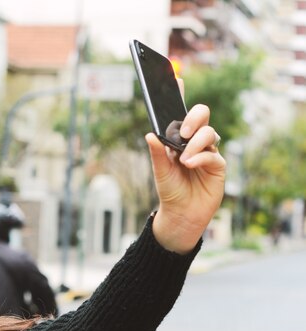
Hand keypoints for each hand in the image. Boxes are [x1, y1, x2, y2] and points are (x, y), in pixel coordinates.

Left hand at [147, 103, 225, 253]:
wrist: (181, 214)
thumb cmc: (170, 190)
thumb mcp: (159, 171)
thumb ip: (156, 153)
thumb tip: (150, 134)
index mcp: (178, 139)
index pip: (180, 113)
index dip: (180, 96)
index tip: (177, 79)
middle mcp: (195, 142)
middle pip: (202, 116)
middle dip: (194, 118)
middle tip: (184, 131)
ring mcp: (208, 152)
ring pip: (209, 133)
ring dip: (196, 144)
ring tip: (184, 159)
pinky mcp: (217, 166)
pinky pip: (213, 155)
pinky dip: (200, 158)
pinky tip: (190, 164)